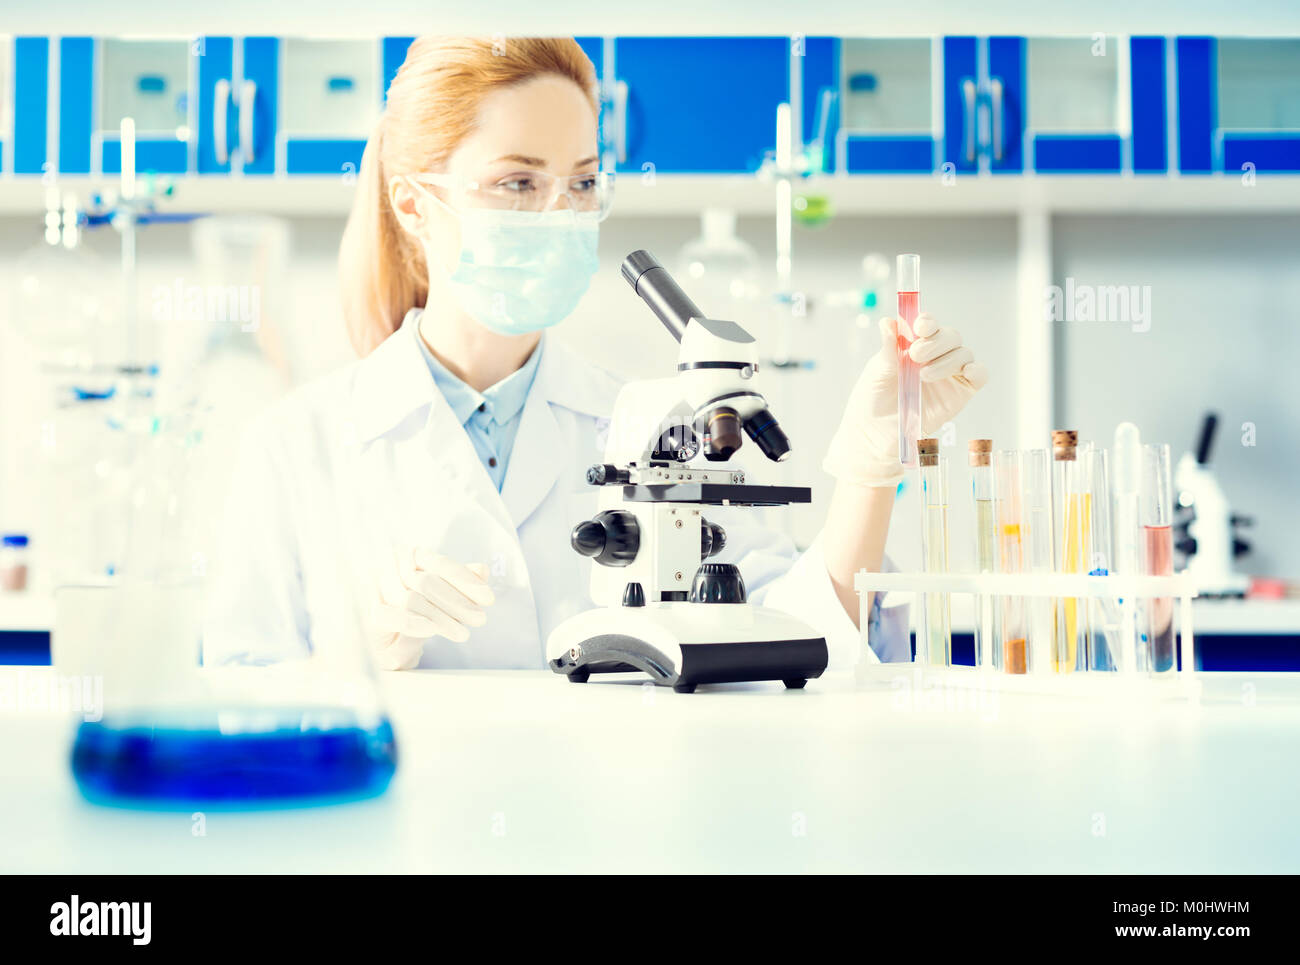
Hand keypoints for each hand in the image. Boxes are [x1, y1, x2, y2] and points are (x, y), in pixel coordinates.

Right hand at [368, 549, 494, 669]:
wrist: (388, 642)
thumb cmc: (419, 612)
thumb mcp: (442, 596)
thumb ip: (460, 581)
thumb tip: (483, 570)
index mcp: (410, 555)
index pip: (440, 564)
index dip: (466, 581)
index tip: (489, 598)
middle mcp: (390, 566)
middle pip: (428, 582)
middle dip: (458, 602)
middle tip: (480, 619)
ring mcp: (376, 589)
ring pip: (412, 599)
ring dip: (442, 618)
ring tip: (463, 633)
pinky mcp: (368, 614)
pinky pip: (389, 616)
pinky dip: (412, 622)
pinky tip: (431, 630)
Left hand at [824, 314, 987, 486]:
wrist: (876, 433)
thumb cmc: (873, 399)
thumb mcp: (877, 372)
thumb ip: (888, 348)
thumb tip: (888, 322)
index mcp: (914, 344)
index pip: (928, 325)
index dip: (928, 322)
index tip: (920, 327)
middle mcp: (935, 355)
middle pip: (950, 336)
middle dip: (935, 342)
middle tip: (915, 356)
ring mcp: (950, 373)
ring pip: (964, 353)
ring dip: (947, 360)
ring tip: (923, 376)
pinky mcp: (961, 392)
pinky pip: (979, 375)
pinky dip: (977, 370)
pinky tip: (965, 372)